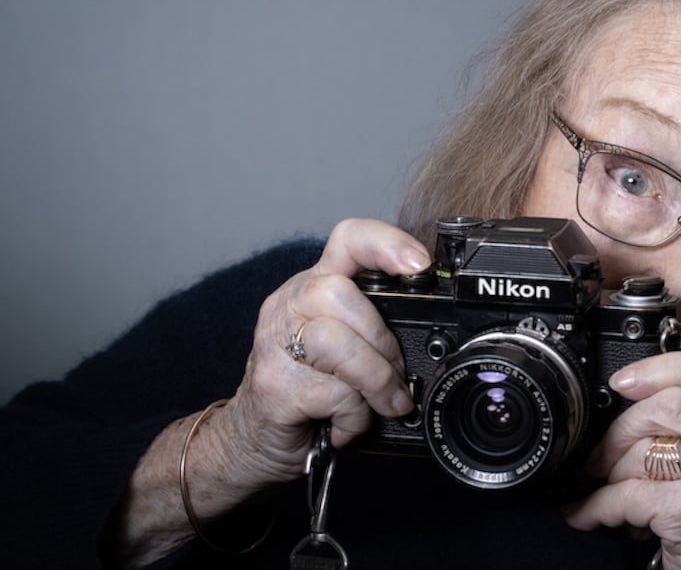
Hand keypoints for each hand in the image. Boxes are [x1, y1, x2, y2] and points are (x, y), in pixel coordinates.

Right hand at [221, 218, 426, 490]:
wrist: (251, 441)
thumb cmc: (306, 390)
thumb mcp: (342, 349)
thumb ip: (373, 332)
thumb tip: (428, 346)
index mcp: (315, 287)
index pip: (348, 240)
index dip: (386, 243)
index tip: (419, 265)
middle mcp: (290, 305)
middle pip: (339, 293)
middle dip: (381, 339)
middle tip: (397, 376)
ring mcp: (275, 344)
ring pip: (336, 341)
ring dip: (374, 379)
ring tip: (383, 405)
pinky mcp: (273, 386)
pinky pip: (332, 393)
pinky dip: (355, 415)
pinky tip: (347, 426)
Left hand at [564, 352, 680, 569]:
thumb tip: (642, 399)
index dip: (660, 370)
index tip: (623, 382)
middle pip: (669, 406)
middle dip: (619, 431)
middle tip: (598, 457)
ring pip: (643, 452)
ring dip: (605, 474)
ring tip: (598, 488)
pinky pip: (627, 494)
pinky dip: (597, 506)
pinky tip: (588, 513)